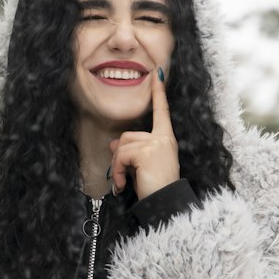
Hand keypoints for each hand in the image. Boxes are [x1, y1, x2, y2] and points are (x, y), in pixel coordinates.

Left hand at [108, 66, 179, 199]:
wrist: (166, 204)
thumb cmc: (157, 189)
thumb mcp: (142, 167)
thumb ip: (131, 152)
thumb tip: (112, 144)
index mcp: (166, 139)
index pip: (162, 111)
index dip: (158, 92)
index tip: (157, 74)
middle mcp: (164, 138)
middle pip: (127, 135)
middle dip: (118, 156)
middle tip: (122, 175)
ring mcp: (156, 143)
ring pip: (121, 146)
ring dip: (117, 166)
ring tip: (124, 182)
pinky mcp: (147, 150)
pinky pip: (121, 155)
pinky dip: (118, 171)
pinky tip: (123, 184)